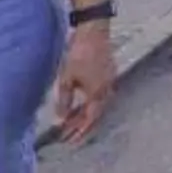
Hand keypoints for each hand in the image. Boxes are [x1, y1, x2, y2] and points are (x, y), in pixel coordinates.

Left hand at [53, 24, 115, 143]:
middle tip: (70, 136)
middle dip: (83, 126)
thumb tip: (61, 118)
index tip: (68, 141)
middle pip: (97, 114)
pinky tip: (83, 103)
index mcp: (98, 93)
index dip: (79, 131)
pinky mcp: (109, 73)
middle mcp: (108, 90)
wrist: (94, 31)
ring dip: (87, 115)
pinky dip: (91, 104)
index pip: (90, 119)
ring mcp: (110, 81)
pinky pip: (101, 95)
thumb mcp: (67, 78)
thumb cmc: (79, 54)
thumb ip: (65, 100)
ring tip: (74, 122)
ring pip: (100, 105)